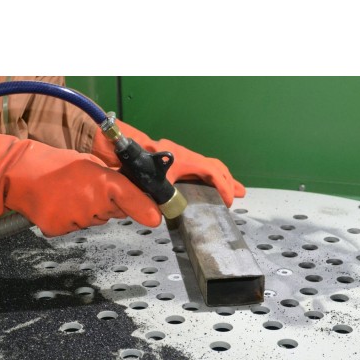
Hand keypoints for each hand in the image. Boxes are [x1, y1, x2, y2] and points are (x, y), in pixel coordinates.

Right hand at [0, 134, 161, 235]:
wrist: (21, 174)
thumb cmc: (57, 166)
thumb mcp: (91, 165)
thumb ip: (115, 179)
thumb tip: (138, 193)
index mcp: (102, 181)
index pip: (130, 197)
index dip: (144, 208)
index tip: (156, 217)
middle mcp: (91, 202)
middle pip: (113, 213)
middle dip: (108, 204)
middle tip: (87, 189)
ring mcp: (75, 218)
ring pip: (94, 221)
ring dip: (87, 211)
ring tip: (69, 194)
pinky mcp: (59, 229)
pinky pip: (74, 228)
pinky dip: (69, 219)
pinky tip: (60, 205)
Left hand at [92, 121, 245, 206]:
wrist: (119, 146)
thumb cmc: (134, 160)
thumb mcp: (151, 183)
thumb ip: (162, 198)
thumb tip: (170, 214)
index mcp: (183, 159)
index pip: (211, 172)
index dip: (223, 186)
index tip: (228, 200)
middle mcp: (184, 156)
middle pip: (214, 167)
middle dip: (229, 182)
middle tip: (240, 194)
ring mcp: (179, 157)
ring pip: (207, 167)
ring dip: (220, 179)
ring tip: (233, 191)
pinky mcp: (174, 161)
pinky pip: (197, 168)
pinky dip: (208, 178)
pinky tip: (209, 186)